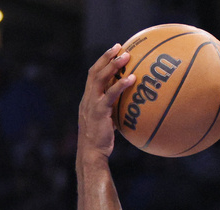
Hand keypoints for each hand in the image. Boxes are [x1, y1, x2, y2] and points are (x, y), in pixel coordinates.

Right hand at [78, 44, 134, 159]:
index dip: (101, 62)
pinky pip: (110, 95)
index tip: (113, 51)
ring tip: (126, 56)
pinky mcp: (99, 112)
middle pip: (94, 71)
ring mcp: (91, 104)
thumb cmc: (101, 141)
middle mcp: (87, 98)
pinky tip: (132, 79)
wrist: (91, 153)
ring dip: (113, 65)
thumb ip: (113, 112)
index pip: (92, 75)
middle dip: (106, 57)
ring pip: (100, 79)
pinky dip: (121, 85)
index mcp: (88, 99)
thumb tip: (128, 108)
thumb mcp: (106, 123)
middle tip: (119, 46)